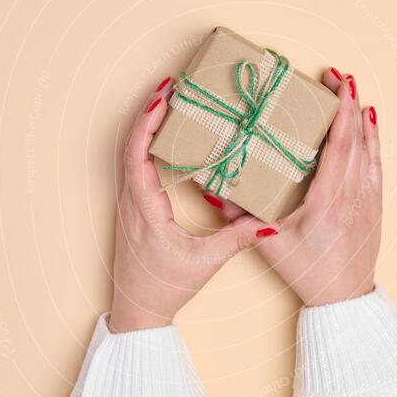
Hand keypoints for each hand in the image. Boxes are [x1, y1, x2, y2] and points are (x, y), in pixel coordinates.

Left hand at [109, 77, 267, 332]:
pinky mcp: (133, 208)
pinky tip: (166, 136)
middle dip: (149, 112)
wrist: (137, 310)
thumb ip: (235, 239)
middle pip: (131, 145)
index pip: (137, 155)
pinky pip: (135, 166)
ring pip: (130, 154)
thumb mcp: (204, 262)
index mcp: (143, 208)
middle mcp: (130, 201)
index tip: (162, 96)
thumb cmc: (164, 287)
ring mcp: (129, 203)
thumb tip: (268, 222)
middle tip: (173, 87)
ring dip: (147, 126)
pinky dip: (147, 144)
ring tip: (170, 102)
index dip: (147, 123)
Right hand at [206, 69, 381, 306]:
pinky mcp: (375, 204)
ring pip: (370, 148)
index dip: (340, 111)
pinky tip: (367, 123)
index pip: (339, 146)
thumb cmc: (307, 272)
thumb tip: (212, 190)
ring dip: (361, 117)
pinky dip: (373, 139)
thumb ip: (238, 217)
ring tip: (351, 90)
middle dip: (348, 102)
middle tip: (337, 75)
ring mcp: (368, 199)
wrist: (344, 298)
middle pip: (356, 139)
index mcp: (328, 201)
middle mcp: (353, 195)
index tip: (337, 85)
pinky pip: (376, 163)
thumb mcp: (269, 245)